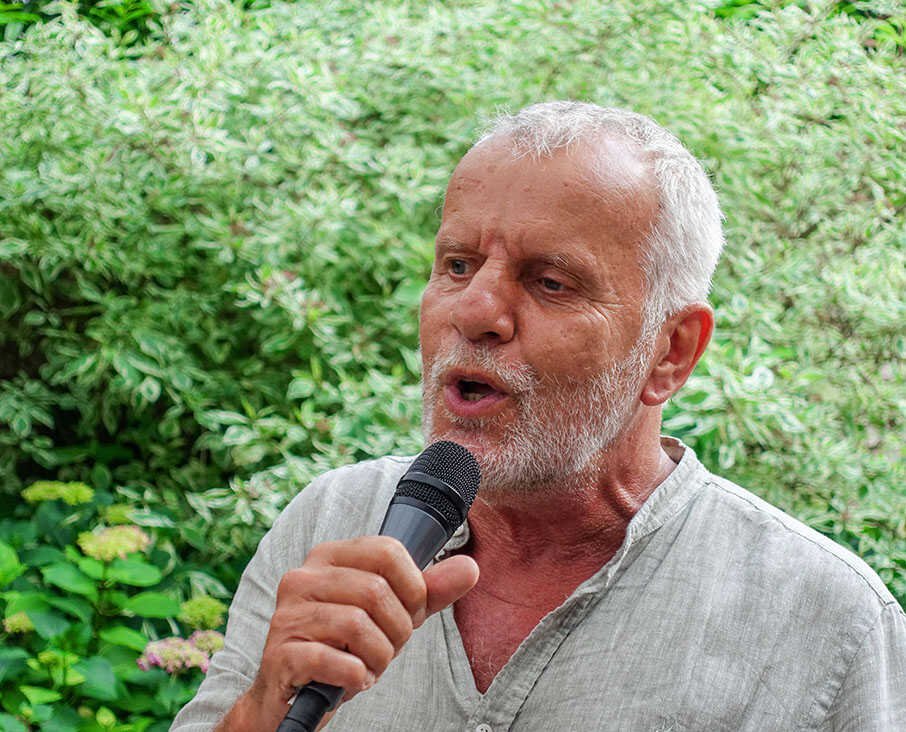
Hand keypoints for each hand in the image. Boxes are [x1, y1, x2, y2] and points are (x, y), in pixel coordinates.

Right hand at [217, 536, 478, 730]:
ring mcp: (288, 616)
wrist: (293, 694)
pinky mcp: (281, 655)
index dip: (412, 587)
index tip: (408, 612)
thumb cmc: (345, 645)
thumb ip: (429, 590)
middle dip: (397, 630)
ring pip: (358, 625)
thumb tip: (470, 568)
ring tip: (369, 665)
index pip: (388, 550)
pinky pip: (335, 661)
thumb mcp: (390, 613)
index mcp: (329, 557)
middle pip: (376, 591)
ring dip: (378, 656)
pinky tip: (352, 680)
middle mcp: (303, 578)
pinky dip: (356, 677)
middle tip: (387, 647)